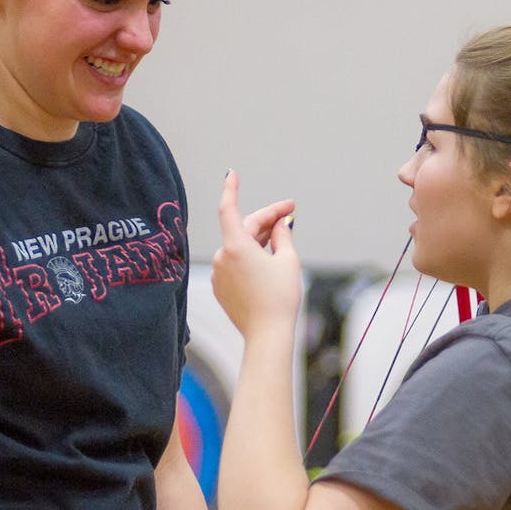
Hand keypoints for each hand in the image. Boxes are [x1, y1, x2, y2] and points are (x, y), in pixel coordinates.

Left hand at [211, 169, 300, 336]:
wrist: (267, 335)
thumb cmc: (280, 297)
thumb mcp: (287, 260)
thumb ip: (282, 235)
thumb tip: (280, 222)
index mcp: (236, 246)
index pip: (229, 209)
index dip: (230, 189)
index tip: (231, 174)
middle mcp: (222, 257)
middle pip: (244, 229)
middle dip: (267, 220)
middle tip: (291, 213)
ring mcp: (219, 274)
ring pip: (240, 247)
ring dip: (260, 239)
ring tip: (283, 237)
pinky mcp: (221, 288)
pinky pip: (235, 264)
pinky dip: (250, 257)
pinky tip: (267, 260)